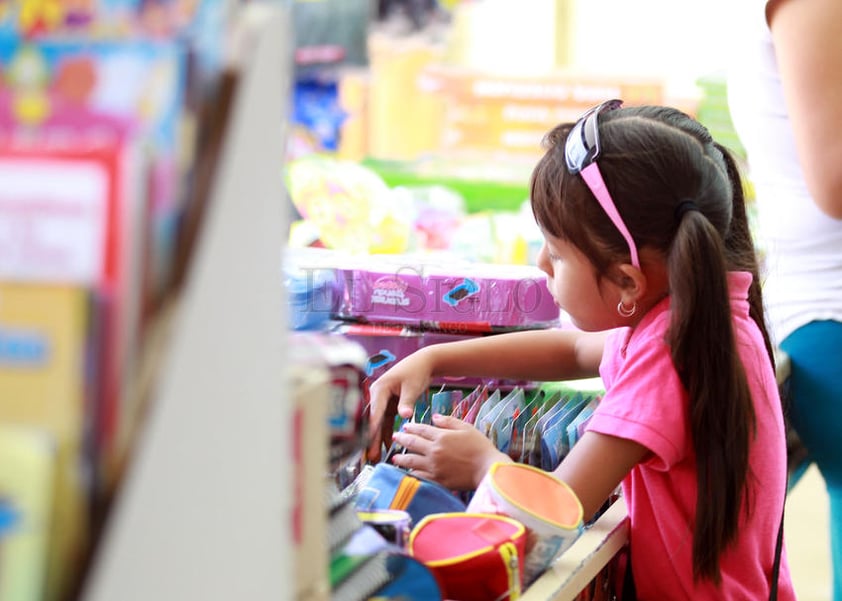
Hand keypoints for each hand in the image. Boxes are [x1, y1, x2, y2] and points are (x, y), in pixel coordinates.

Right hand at [366, 347, 435, 461]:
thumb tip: (404, 416)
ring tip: (375, 455)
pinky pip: (386, 421)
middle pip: (373, 420)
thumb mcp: (412, 387)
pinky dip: (387, 432)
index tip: (368, 442)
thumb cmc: (416, 371)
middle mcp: (377, 395)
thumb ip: (407, 402)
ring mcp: (382, 400)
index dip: (371, 428)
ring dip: (377, 438)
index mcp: (380, 389)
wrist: (423, 362)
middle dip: (371, 438)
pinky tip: (388, 445)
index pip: (374, 412)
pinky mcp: (389, 404)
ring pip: (378, 423)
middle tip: (370, 455)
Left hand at [389, 413, 510, 489]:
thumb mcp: (467, 428)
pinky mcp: (437, 481)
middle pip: (412, 444)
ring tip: (394, 458)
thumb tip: (434, 417)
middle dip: (401, 440)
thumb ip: (449, 421)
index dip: (411, 427)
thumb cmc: (480, 447)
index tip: (404, 426)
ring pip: (411, 461)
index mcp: (441, 436)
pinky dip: (411, 474)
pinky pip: (419, 477)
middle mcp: (434, 451)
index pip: (421, 429)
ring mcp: (434, 467)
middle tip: (394, 438)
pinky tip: (407, 473)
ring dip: (401, 458)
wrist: (488, 469)